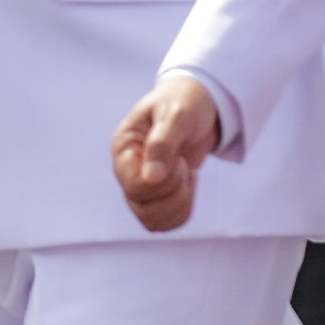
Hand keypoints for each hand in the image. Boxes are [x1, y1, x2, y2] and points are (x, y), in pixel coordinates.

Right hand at [111, 74, 220, 232]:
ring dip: (178, 204)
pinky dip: (181, 211)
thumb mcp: (176, 114)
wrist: (200, 102)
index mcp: (124, 147)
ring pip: (150, 219)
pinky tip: (189, 185)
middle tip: (185, 165)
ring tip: (187, 176)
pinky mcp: (156, 194)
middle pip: (142, 207)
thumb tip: (150, 178)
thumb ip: (162, 143)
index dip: (163, 182)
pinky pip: (162, 222)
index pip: (134, 185)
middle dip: (174, 192)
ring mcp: (140, 184)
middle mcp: (127, 169)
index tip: (179, 160)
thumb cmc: (184, 102)